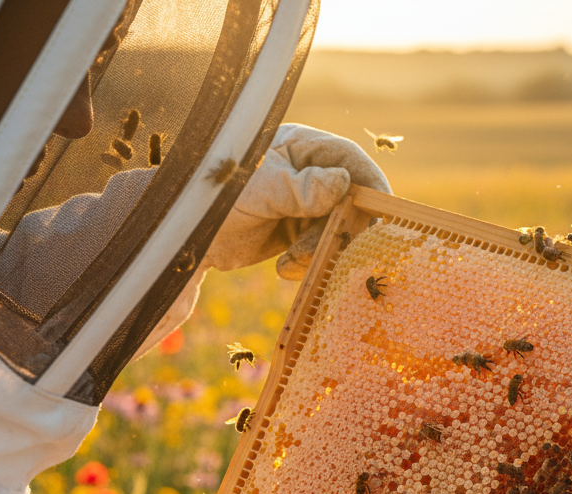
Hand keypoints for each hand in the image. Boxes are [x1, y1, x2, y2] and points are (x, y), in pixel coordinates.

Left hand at [203, 123, 390, 280]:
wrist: (187, 234)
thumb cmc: (218, 195)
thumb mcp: (262, 188)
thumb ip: (303, 188)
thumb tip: (344, 185)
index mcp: (301, 146)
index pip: (349, 160)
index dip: (370, 185)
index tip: (384, 212)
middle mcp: (307, 171)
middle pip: (348, 199)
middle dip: (342, 229)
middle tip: (339, 252)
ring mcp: (302, 203)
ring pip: (334, 229)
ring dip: (318, 250)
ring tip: (290, 262)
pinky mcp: (295, 232)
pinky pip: (317, 248)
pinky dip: (306, 262)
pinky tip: (284, 269)